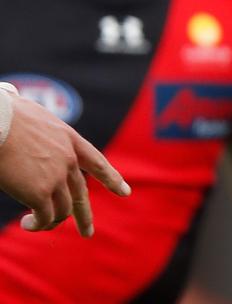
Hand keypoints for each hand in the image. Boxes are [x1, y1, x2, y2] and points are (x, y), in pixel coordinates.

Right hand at [0, 93, 130, 236]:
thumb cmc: (3, 113)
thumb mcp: (25, 107)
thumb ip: (26, 113)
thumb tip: (11, 93)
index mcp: (68, 139)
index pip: (96, 162)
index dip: (111, 178)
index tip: (125, 192)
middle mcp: (68, 160)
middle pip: (81, 193)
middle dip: (84, 215)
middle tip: (88, 232)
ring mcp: (57, 177)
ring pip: (63, 209)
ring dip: (50, 222)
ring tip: (35, 225)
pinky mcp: (40, 193)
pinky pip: (45, 217)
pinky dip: (38, 224)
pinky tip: (28, 225)